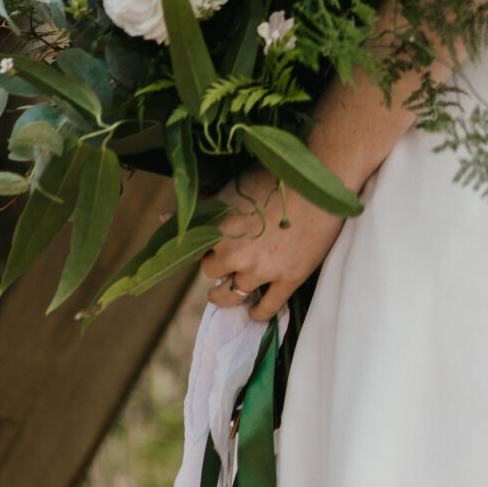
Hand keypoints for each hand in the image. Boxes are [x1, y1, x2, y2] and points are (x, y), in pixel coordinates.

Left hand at [200, 163, 348, 321]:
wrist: (321, 179)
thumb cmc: (278, 174)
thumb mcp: (236, 185)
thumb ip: (205, 205)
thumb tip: (166, 215)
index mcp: (218, 228)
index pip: (196, 250)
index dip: (203, 249)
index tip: (209, 249)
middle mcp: (235, 253)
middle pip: (213, 271)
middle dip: (219, 265)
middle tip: (228, 261)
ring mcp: (262, 269)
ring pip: (234, 294)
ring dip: (227, 295)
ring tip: (224, 294)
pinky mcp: (288, 279)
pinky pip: (267, 307)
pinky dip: (258, 312)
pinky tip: (254, 311)